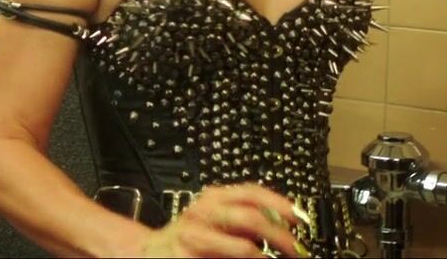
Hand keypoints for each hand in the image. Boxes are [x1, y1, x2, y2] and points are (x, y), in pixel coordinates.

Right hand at [140, 184, 306, 257]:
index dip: (279, 205)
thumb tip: (284, 225)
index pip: (252, 193)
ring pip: (242, 247)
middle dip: (280, 236)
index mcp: (213, 197)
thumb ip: (245, 218)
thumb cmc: (190, 235)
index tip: (298, 219)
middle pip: (251, 219)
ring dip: (263, 256)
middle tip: (296, 249)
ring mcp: (194, 238)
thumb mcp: (215, 216)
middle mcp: (203, 214)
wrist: (148, 252)